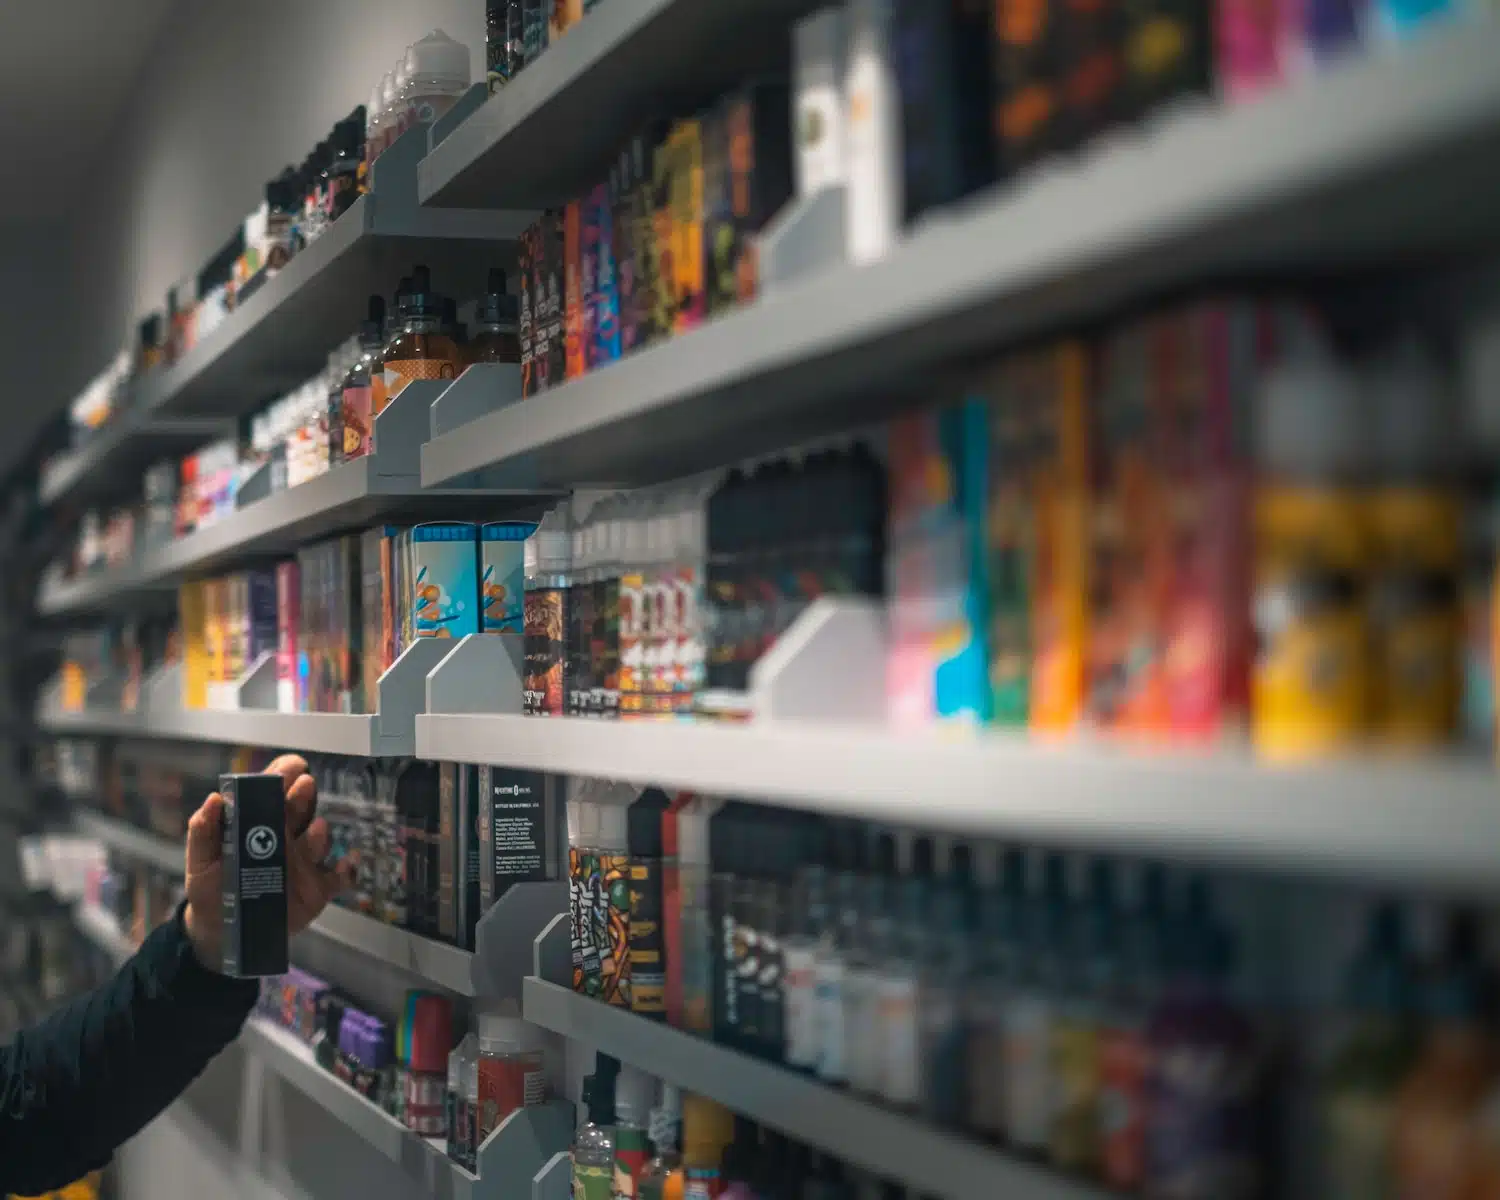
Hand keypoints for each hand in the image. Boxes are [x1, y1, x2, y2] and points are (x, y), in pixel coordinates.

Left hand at [182, 754, 356, 971]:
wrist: (221, 932)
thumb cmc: (213, 887)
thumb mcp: (201, 860)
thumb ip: (204, 831)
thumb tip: (214, 800)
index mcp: (260, 824)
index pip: (275, 792)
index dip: (285, 775)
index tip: (291, 766)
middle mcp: (287, 838)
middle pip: (301, 809)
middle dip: (304, 796)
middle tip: (304, 786)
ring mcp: (304, 863)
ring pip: (319, 840)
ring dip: (319, 834)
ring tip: (313, 831)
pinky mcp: (317, 889)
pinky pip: (339, 878)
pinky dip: (346, 871)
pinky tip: (345, 865)